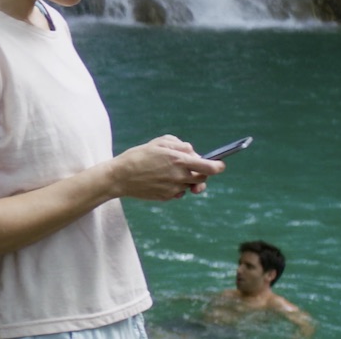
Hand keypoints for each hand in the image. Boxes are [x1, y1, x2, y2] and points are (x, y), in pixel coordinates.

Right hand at [110, 135, 224, 200]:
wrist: (120, 177)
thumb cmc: (138, 156)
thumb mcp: (159, 143)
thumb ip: (180, 145)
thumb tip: (193, 152)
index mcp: (179, 160)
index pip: (210, 167)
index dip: (218, 166)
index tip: (220, 165)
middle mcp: (179, 176)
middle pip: (202, 178)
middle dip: (201, 173)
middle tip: (191, 167)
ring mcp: (174, 188)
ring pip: (190, 185)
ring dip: (186, 179)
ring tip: (170, 172)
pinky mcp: (167, 197)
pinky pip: (179, 192)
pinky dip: (175, 187)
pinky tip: (161, 180)